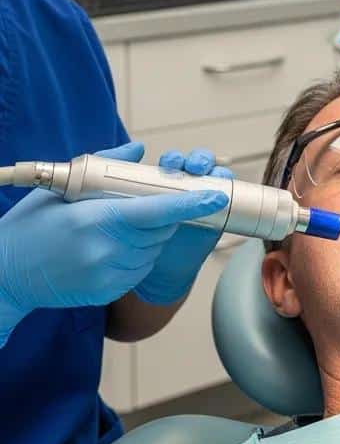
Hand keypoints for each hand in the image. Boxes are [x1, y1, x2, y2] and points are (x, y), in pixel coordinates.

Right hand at [0, 142, 228, 338]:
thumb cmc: (30, 226)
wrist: (3, 276)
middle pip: (161, 229)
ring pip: (155, 250)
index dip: (190, 202)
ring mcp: (107, 275)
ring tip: (119, 228)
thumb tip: (140, 151)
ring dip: (151, 236)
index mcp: (97, 220)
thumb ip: (106, 166)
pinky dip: (138, 255)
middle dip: (164, 215)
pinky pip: (140, 269)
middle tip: (142, 205)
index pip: (157, 209)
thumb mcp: (61, 189)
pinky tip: (112, 248)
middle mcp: (105, 250)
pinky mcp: (107, 292)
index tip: (215, 194)